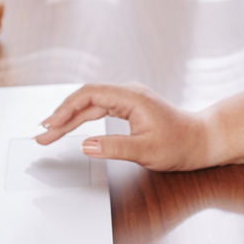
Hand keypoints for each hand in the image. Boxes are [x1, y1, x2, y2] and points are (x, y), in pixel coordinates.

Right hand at [35, 82, 212, 170]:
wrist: (202, 141)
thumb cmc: (180, 144)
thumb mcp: (146, 150)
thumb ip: (114, 147)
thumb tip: (85, 146)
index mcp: (131, 97)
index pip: (89, 96)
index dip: (66, 109)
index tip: (50, 125)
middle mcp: (128, 93)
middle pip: (86, 99)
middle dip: (61, 116)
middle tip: (42, 135)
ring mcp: (129, 99)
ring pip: (91, 104)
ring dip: (69, 117)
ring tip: (48, 132)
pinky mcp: (130, 108)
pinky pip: (99, 108)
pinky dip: (81, 118)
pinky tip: (70, 126)